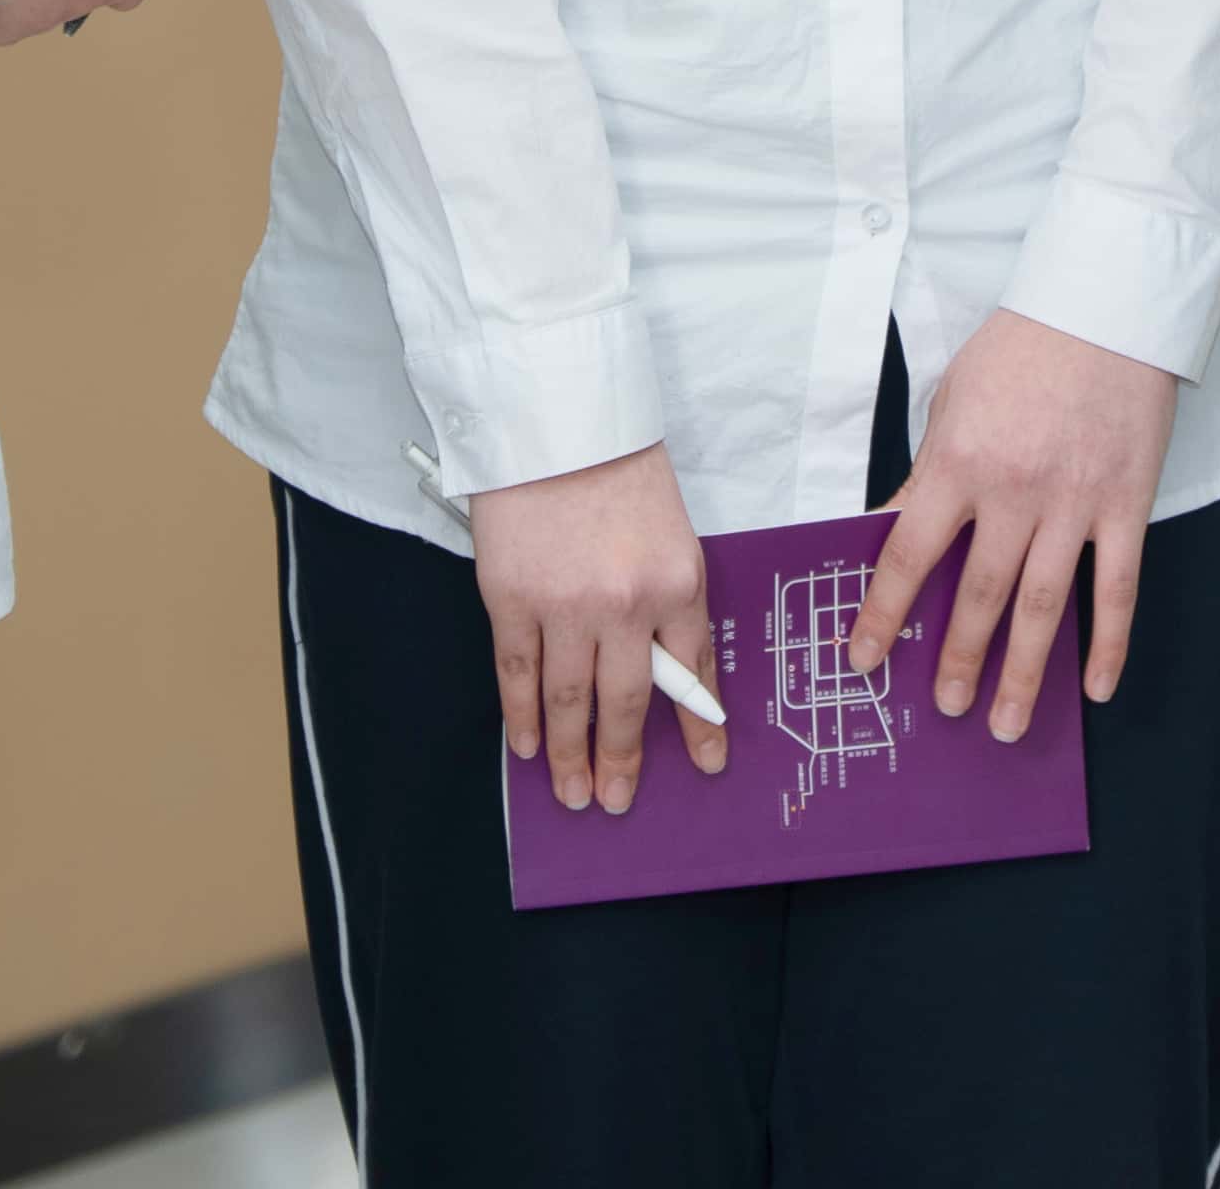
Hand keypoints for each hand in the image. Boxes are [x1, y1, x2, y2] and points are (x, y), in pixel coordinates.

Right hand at [470, 445, 721, 815]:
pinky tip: (526, 746)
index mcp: (679, 582)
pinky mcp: (512, 598)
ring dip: (570, 754)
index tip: (707, 764)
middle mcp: (626, 603)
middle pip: (627, 702)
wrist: (557, 420)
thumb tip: (674, 674)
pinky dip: (521, 717)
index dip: (700, 726)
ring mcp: (565, 605)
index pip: (693, 673)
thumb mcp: (672, 537)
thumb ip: (672, 605)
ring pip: (569, 701)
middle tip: (617, 799)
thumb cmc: (619, 472)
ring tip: (573, 792)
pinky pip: (519, 675)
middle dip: (623, 759)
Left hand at [853, 312, 1179, 740]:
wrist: (1105, 303)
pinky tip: (1095, 686)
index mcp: (958, 463)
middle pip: (977, 596)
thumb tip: (899, 532)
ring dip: (1022, 673)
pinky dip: (1108, 643)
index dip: (882, 615)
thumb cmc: (1021, 346)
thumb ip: (931, 472)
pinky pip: (1118, 588)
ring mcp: (1074, 503)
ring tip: (1004, 722)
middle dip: (958, 660)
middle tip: (945, 708)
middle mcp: (1013, 492)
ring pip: (1043, 607)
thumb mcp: (952, 401)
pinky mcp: (1126, 503)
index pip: (907, 555)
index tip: (863, 660)